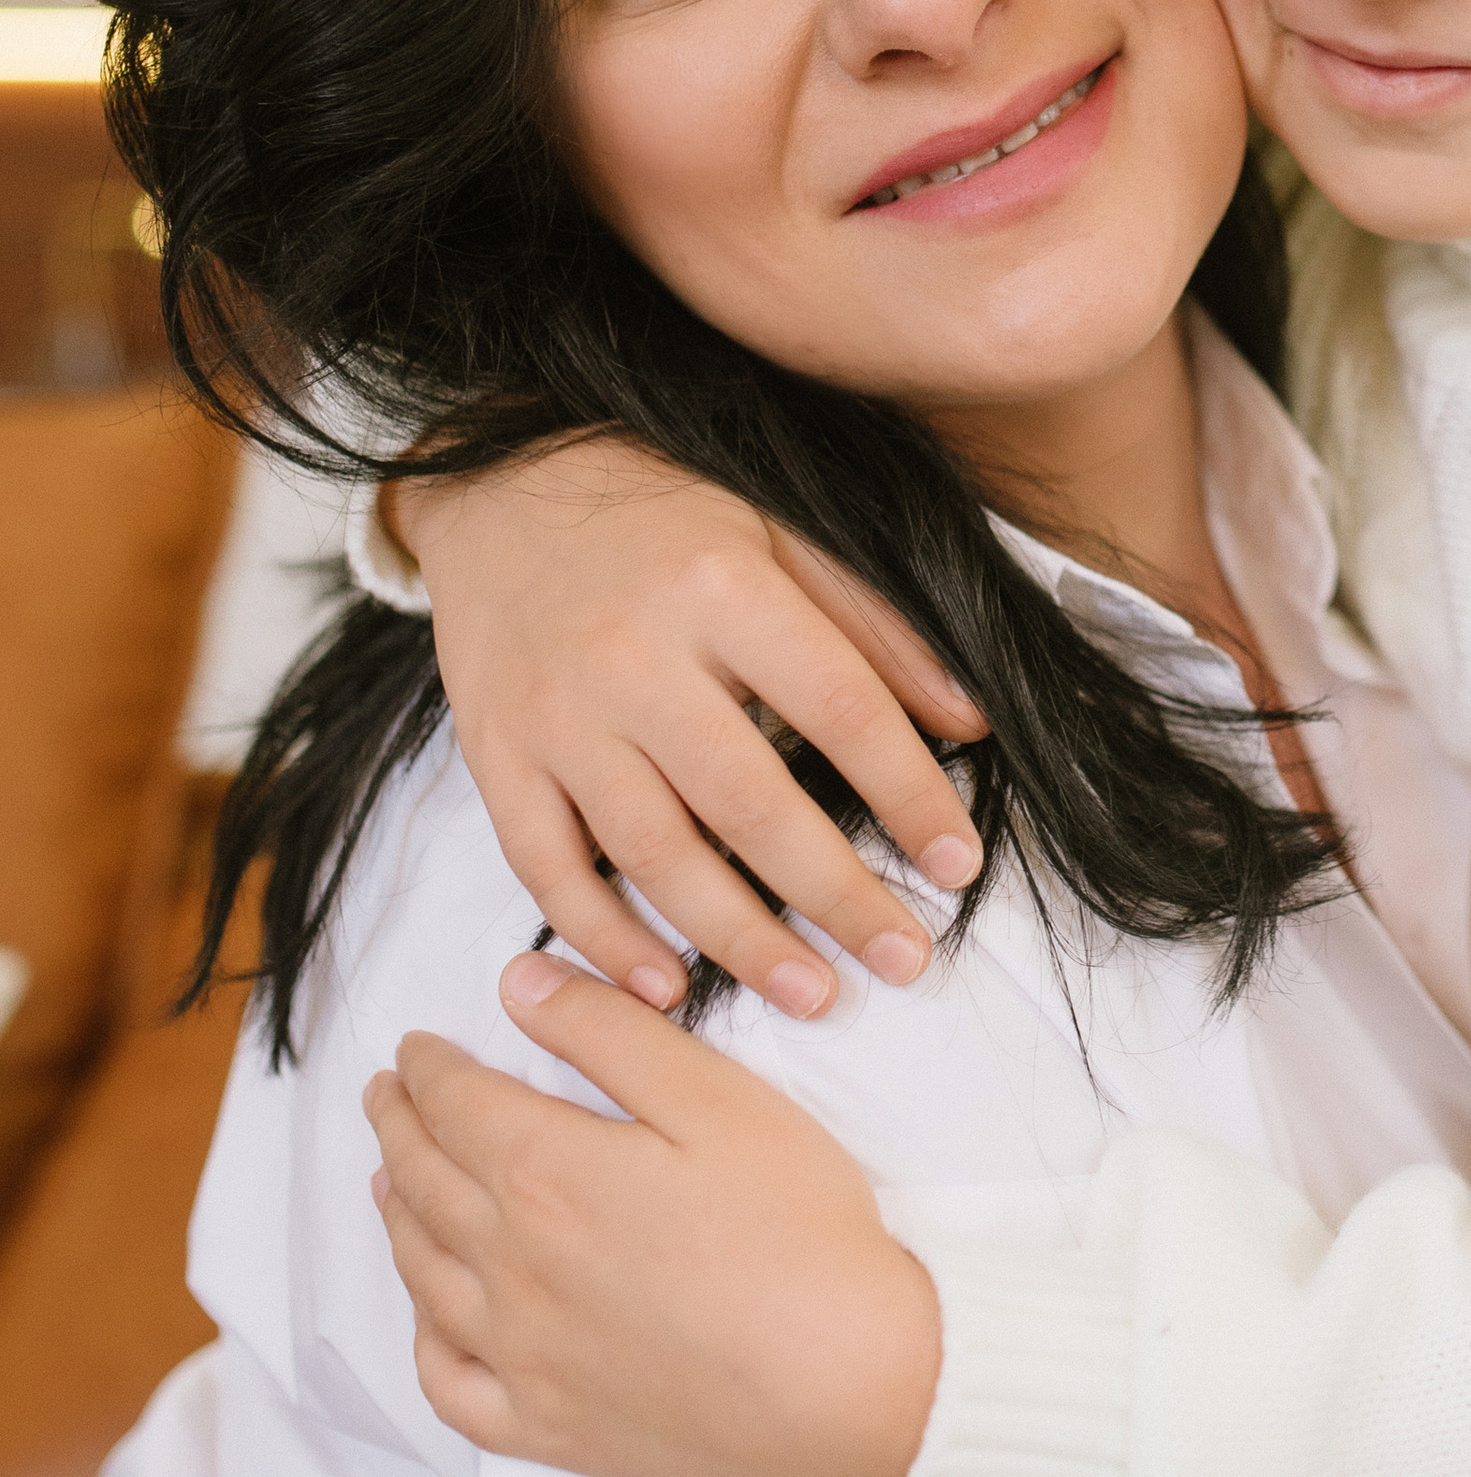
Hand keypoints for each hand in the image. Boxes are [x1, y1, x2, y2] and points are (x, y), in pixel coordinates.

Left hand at [363, 949, 941, 1476]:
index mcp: (547, 1173)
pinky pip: (447, 1383)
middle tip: (385, 1096)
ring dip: (395, 1214)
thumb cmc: (801, 1232)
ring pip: (422, 1273)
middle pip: (423, 1180)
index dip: (427, 1067)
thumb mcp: (717, 1099)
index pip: (454, 1103)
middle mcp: (510, 1265)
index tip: (415, 1048)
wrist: (851, 1388)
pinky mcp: (545, 1429)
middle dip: (398, 1126)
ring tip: (389, 1181)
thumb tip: (516, 985)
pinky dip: (423, 1338)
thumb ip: (609, 1032)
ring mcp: (521, 1356)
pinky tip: (433, 1314)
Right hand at [398, 438, 988, 1014]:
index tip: (959, 862)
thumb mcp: (780, 531)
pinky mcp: (495, 755)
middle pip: (750, 803)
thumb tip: (970, 721)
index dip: (907, 793)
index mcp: (721, 588)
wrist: (497, 483)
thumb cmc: (660, 510)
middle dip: (836, 896)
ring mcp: (555, 714)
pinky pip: (547, 867)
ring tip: (813, 993)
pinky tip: (666, 987)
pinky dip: (605, 938)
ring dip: (738, 939)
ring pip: (654, 852)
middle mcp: (634, 656)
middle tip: (902, 958)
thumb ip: (875, 625)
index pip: (839, 708)